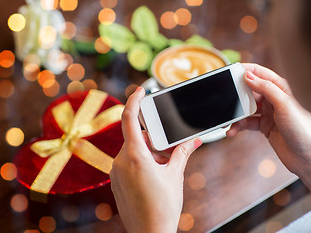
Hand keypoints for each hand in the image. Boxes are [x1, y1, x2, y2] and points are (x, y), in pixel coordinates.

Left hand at [110, 87, 201, 232]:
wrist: (150, 232)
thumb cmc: (163, 206)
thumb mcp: (175, 175)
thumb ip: (182, 153)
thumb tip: (194, 140)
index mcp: (134, 156)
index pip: (129, 119)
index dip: (134, 101)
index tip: (140, 91)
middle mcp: (120, 161)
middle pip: (135, 137)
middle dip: (152, 138)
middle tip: (167, 147)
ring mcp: (116, 172)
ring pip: (132, 150)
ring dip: (147, 152)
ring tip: (163, 166)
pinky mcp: (116, 182)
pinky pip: (127, 162)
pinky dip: (140, 161)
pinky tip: (153, 174)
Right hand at [227, 63, 310, 201]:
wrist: (309, 159)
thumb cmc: (304, 130)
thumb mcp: (284, 105)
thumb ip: (266, 88)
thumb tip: (248, 76)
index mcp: (282, 89)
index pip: (260, 73)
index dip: (246, 70)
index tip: (231, 71)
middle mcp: (275, 99)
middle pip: (250, 91)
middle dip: (236, 95)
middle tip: (225, 99)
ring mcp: (269, 113)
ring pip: (246, 108)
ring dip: (236, 114)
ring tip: (227, 120)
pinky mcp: (265, 127)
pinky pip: (247, 123)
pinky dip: (238, 126)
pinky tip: (233, 131)